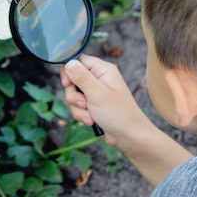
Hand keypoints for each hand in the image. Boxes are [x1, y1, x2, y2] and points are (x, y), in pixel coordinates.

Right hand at [61, 53, 193, 186]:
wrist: (129, 136)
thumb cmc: (118, 114)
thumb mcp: (97, 93)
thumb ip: (81, 77)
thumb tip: (69, 62)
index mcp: (103, 69)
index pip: (77, 60)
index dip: (69, 71)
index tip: (67, 84)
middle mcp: (99, 78)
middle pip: (73, 78)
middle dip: (74, 94)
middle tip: (83, 103)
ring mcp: (96, 91)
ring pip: (74, 94)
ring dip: (78, 107)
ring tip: (90, 116)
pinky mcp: (93, 103)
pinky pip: (78, 105)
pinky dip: (81, 114)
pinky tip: (91, 120)